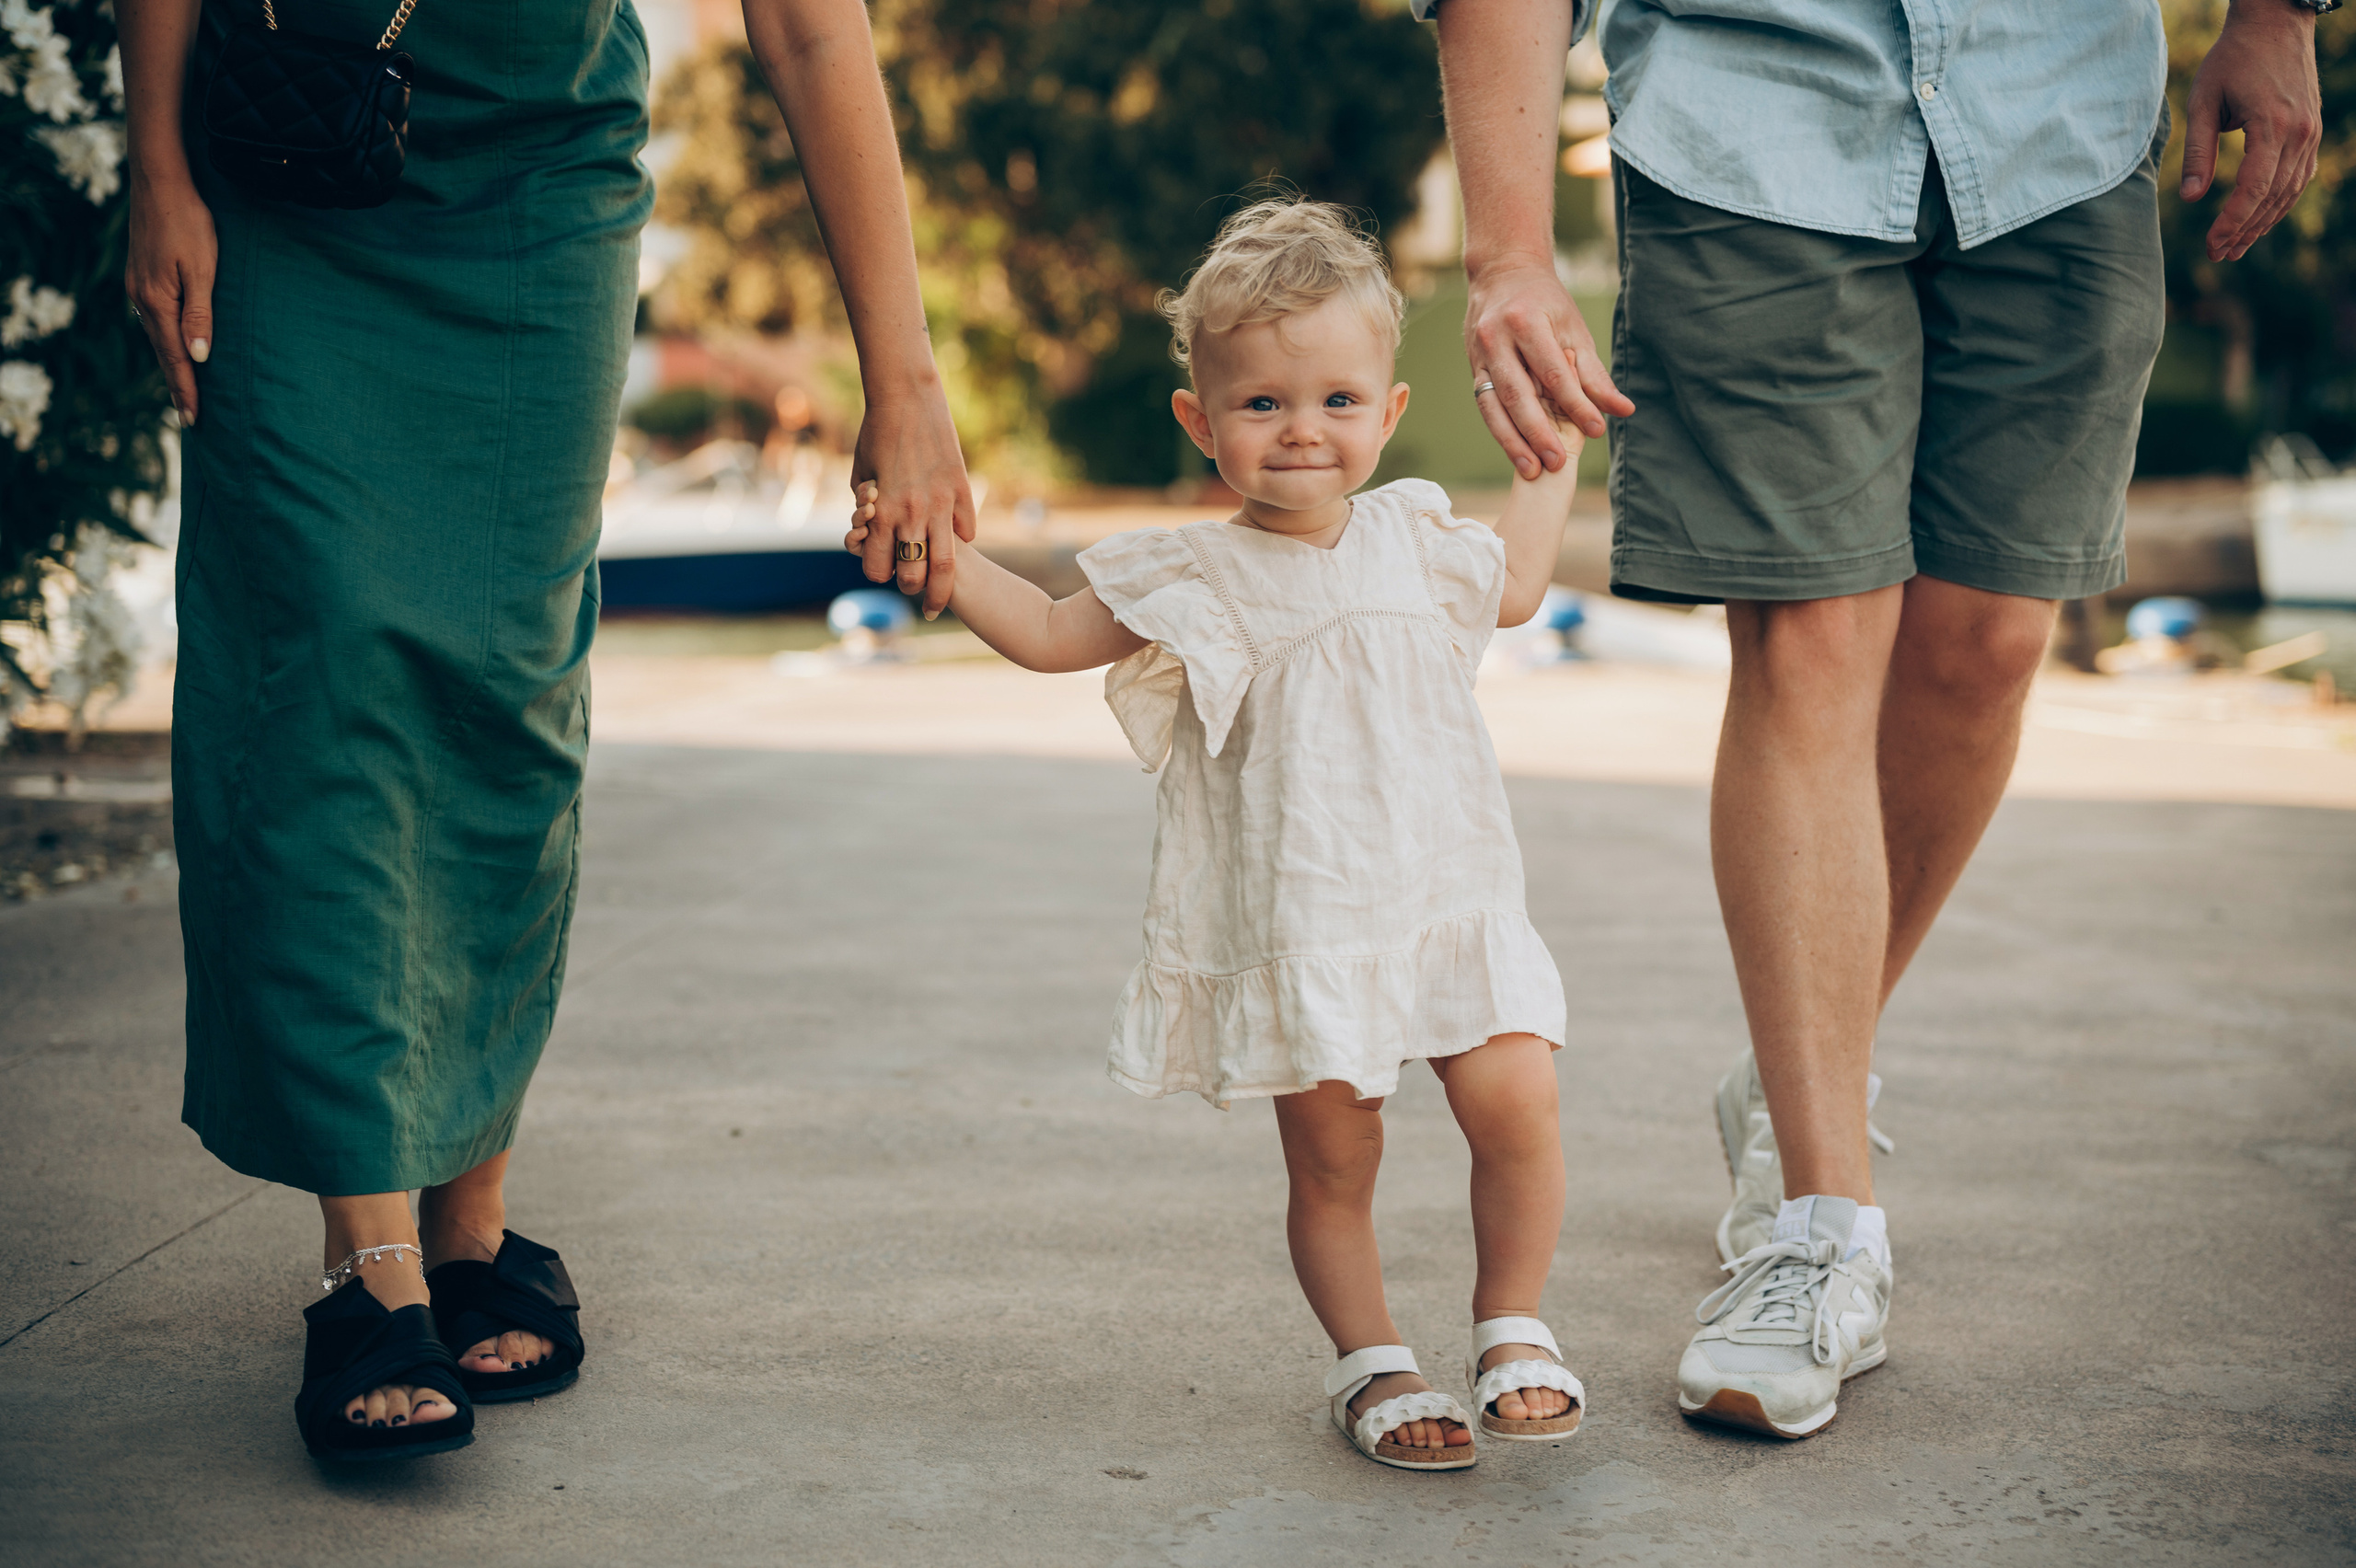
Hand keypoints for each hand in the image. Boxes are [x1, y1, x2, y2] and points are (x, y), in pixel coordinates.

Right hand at [126, 171, 217, 425]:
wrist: (159, 183)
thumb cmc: (188, 222)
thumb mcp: (202, 269)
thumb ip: (200, 314)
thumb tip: (199, 356)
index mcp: (157, 302)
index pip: (175, 358)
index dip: (186, 389)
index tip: (194, 419)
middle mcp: (141, 299)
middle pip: (162, 353)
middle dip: (178, 386)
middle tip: (190, 419)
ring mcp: (138, 288)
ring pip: (156, 337)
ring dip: (171, 365)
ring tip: (184, 392)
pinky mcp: (141, 277)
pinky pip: (154, 320)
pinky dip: (165, 341)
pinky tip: (173, 348)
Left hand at [849, 381, 975, 617]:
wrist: (906, 398)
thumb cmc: (875, 435)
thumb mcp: (860, 477)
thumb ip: (870, 512)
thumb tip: (877, 538)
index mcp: (881, 513)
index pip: (879, 568)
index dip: (879, 574)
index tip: (884, 573)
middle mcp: (911, 514)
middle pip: (914, 576)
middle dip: (912, 589)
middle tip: (914, 590)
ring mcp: (941, 505)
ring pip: (945, 565)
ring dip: (941, 586)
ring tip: (940, 595)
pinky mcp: (962, 492)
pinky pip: (967, 531)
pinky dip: (960, 540)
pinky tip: (955, 539)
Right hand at [1465, 257, 1631, 478]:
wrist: (1501, 274)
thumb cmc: (1545, 302)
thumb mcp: (1573, 329)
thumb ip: (1594, 373)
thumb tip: (1623, 410)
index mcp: (1526, 322)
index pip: (1553, 373)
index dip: (1576, 404)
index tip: (1597, 430)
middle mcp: (1496, 338)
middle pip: (1518, 394)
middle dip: (1538, 432)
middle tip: (1558, 463)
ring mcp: (1479, 355)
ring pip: (1493, 406)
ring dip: (1512, 441)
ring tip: (1532, 470)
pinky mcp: (1473, 368)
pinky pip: (1485, 406)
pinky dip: (1501, 431)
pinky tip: (1517, 452)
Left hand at [2180, 2, 2321, 262]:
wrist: (2274, 24)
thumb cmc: (2232, 59)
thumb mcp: (2203, 103)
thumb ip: (2197, 153)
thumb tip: (2189, 199)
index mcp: (2273, 126)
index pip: (2253, 190)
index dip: (2231, 222)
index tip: (2211, 246)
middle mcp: (2300, 132)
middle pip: (2273, 197)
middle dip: (2245, 230)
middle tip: (2218, 255)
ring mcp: (2311, 131)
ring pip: (2290, 191)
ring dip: (2263, 222)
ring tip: (2237, 247)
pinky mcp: (2311, 129)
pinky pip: (2299, 176)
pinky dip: (2280, 201)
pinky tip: (2261, 219)